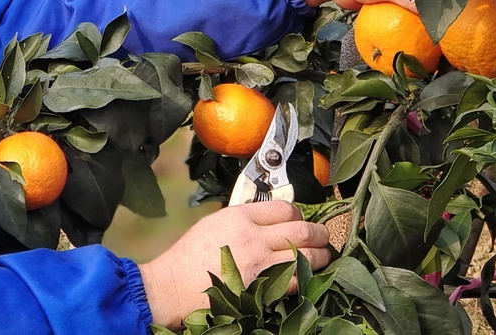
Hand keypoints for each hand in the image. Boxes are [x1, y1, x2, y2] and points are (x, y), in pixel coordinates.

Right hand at [137, 201, 330, 328]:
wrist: (171, 287)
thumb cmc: (186, 258)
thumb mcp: (212, 225)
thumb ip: (241, 221)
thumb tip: (266, 221)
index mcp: (238, 217)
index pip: (282, 208)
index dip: (299, 213)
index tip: (301, 219)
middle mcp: (252, 236)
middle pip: (300, 228)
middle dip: (319, 233)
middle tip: (324, 237)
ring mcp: (259, 263)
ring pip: (305, 254)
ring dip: (320, 255)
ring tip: (324, 256)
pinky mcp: (261, 288)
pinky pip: (296, 279)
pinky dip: (308, 276)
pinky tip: (311, 276)